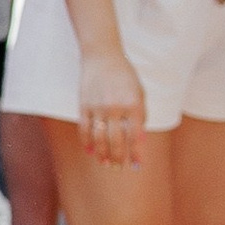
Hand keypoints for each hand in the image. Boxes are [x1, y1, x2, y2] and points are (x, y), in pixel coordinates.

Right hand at [76, 47, 146, 167]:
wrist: (102, 56)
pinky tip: (90, 151)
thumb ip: (140, 114)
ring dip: (103, 154)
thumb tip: (138, 139)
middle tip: (119, 168)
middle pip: (117, 141)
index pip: (136, 136)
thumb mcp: (139, 92)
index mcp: (134, 104)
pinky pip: (85, 129)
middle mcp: (116, 107)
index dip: (136, 153)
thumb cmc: (124, 75)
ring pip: (100, 138)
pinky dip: (87, 142)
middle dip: (119, 158)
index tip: (137, 165)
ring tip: (105, 163)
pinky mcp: (84, 106)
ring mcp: (98, 107)